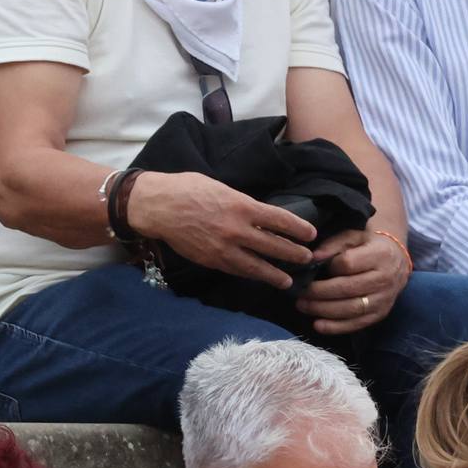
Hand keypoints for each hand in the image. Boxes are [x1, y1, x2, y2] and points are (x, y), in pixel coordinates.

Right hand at [127, 170, 315, 287]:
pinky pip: (236, 270)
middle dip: (294, 254)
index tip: (311, 234)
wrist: (156, 206)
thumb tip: (258, 214)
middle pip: (274, 246)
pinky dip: (250, 275)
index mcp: (242, 206)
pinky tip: (259, 277)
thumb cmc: (186, 189)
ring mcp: (223, 248)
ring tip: (288, 280)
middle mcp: (237, 229)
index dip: (298, 229)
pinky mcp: (210, 259)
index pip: (280, 220)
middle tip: (306, 258)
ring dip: (275, 273)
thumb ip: (241, 202)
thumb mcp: (220, 188)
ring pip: (257, 265)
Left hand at [294, 227, 404, 334]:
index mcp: (380, 255)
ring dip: (324, 310)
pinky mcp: (382, 313)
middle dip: (319, 293)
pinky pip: (359, 323)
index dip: (329, 267)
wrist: (397, 259)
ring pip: (352, 308)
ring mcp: (385, 298)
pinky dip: (337, 327)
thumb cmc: (367, 245)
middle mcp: (385, 278)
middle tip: (300, 293)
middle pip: (348, 288)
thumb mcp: (351, 237)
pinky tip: (318, 325)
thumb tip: (312, 258)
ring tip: (303, 306)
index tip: (314, 268)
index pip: (349, 264)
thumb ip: (331, 246)